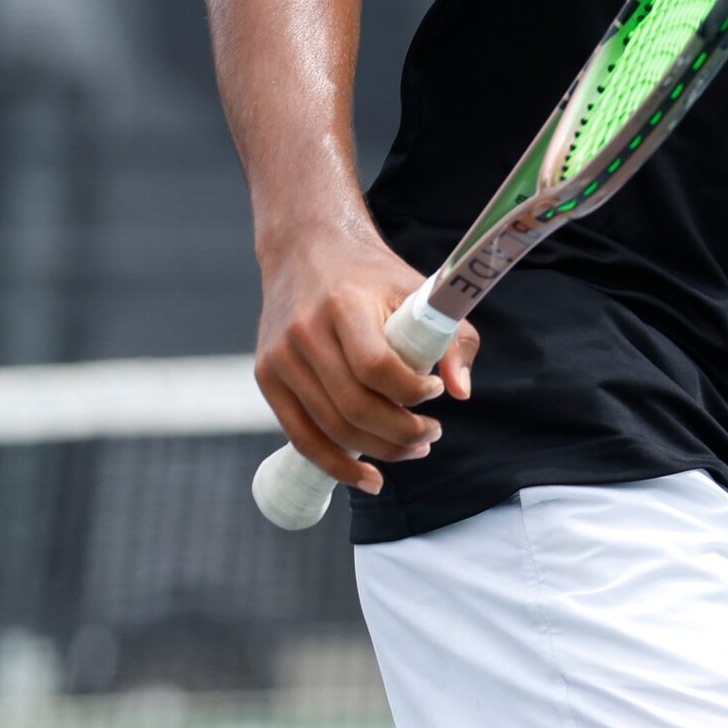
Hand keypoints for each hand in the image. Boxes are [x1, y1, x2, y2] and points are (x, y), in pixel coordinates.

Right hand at [254, 228, 479, 495]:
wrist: (305, 249)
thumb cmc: (369, 275)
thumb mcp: (416, 289)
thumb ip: (452, 336)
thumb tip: (460, 392)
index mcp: (344, 304)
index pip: (376, 367)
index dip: (412, 392)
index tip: (436, 394)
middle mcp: (304, 332)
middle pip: (355, 407)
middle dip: (402, 433)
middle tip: (432, 435)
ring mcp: (280, 357)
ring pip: (331, 428)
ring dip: (378, 451)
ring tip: (413, 449)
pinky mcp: (266, 377)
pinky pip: (301, 436)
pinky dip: (335, 465)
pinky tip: (367, 477)